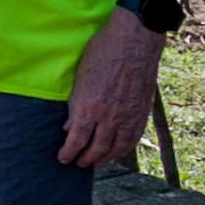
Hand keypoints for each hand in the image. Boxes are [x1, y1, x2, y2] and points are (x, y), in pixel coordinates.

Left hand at [59, 8, 161, 169]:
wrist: (135, 41)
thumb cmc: (102, 53)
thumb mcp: (80, 78)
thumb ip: (75, 105)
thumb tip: (70, 127)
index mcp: (89, 108)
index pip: (76, 141)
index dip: (68, 153)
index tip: (63, 158)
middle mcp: (109, 118)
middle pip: (96, 150)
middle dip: (85, 159)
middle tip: (78, 163)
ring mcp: (128, 117)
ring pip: (116, 149)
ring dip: (104, 159)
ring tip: (96, 162)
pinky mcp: (142, 113)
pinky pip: (132, 139)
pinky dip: (123, 150)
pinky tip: (117, 151)